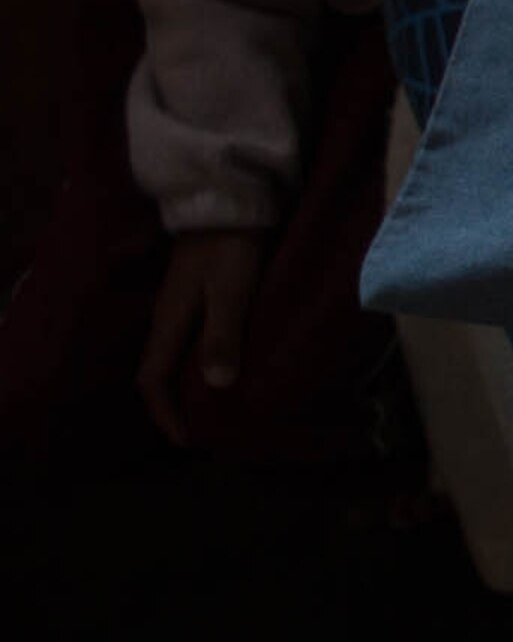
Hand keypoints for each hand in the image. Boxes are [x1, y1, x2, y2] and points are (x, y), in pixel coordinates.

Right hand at [137, 228, 268, 442]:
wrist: (230, 200)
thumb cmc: (232, 247)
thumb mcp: (230, 292)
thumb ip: (222, 336)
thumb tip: (215, 386)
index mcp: (169, 322)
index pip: (152, 379)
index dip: (166, 413)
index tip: (186, 440)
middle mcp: (167, 317)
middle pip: (159, 371)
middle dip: (173, 405)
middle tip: (200, 431)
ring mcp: (181, 304)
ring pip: (174, 355)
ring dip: (186, 385)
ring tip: (212, 407)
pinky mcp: (198, 293)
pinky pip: (190, 339)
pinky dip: (200, 362)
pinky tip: (223, 367)